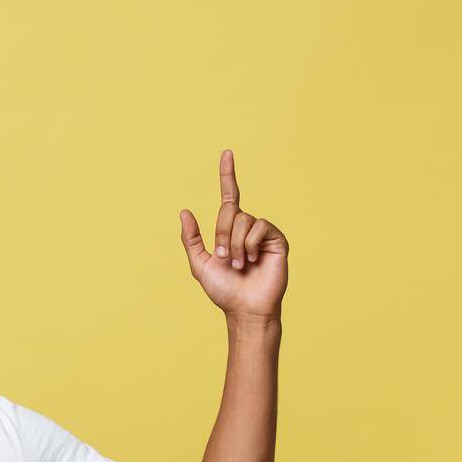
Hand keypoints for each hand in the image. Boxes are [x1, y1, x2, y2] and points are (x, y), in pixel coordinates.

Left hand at [179, 149, 288, 319]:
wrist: (245, 309)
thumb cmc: (224, 291)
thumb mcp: (200, 264)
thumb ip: (192, 239)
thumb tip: (184, 211)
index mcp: (229, 231)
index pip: (229, 197)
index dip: (227, 175)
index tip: (227, 153)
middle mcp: (247, 227)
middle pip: (229, 211)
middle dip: (222, 235)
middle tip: (225, 259)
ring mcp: (262, 233)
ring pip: (243, 220)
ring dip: (235, 244)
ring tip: (240, 264)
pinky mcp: (277, 239)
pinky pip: (259, 226)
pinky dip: (249, 244)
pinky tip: (252, 261)